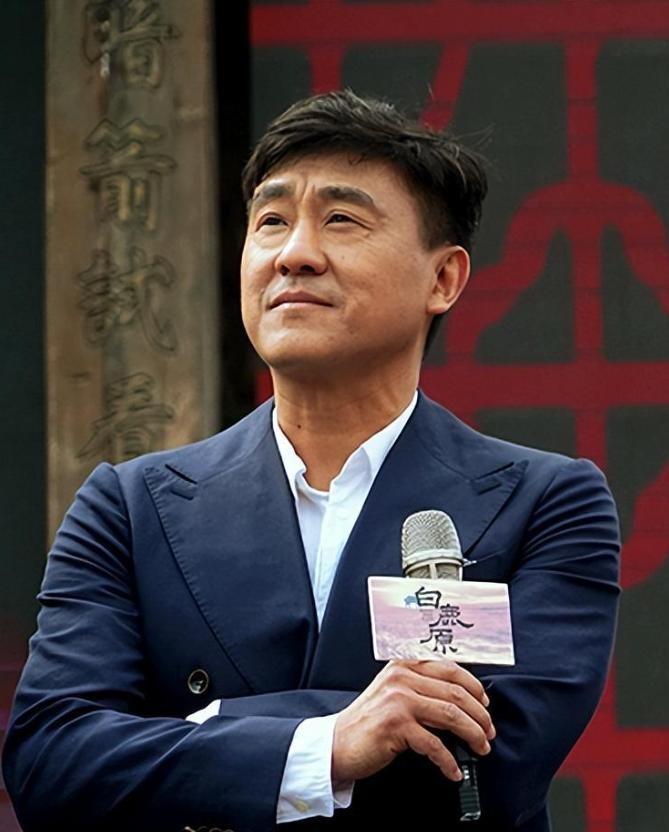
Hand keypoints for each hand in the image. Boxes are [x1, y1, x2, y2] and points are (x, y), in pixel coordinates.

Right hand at [331, 660, 494, 782]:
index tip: (485, 705)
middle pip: (456, 693)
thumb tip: (463, 700)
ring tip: (480, 748)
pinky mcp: (395, 726)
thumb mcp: (394, 692)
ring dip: (472, 735)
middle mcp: (402, 678)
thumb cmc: (369, 722)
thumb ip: (421, 687)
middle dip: (480, 716)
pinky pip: (434, 744)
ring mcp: (398, 700)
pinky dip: (449, 761)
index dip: (474, 688)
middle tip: (488, 733)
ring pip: (451, 715)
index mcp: (404, 665)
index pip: (450, 669)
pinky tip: (454, 770)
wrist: (338, 743)